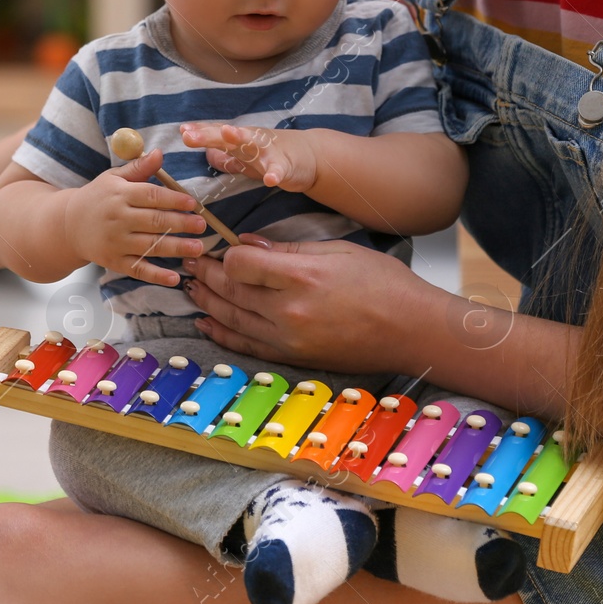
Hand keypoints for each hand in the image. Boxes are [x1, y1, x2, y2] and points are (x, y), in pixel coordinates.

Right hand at [63, 147, 208, 287]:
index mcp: (119, 195)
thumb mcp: (113, 178)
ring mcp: (115, 242)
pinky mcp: (114, 262)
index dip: (173, 199)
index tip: (193, 203)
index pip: (151, 196)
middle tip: (202, 225)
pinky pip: (138, 269)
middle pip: (154, 221)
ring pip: (150, 246)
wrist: (67, 225)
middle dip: (180, 224)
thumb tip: (160, 152)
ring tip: (198, 248)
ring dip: (176, 248)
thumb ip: (139, 167)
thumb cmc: (98, 198)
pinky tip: (174, 279)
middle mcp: (117, 219)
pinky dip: (156, 276)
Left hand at [180, 123, 317, 191]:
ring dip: (241, 138)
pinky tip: (270, 179)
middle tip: (190, 135)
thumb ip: (224, 154)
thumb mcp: (244, 155)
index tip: (182, 130)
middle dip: (209, 134)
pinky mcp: (287, 165)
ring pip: (253, 144)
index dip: (200, 132)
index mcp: (240, 140)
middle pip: (228, 136)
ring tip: (228, 134)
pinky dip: (275, 173)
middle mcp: (252, 141)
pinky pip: (280, 170)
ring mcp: (269, 151)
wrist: (310, 155)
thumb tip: (202, 151)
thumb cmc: (272, 154)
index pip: (217, 134)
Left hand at [182, 235, 431, 373]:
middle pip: (231, 291)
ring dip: (206, 301)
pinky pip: (246, 345)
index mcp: (302, 277)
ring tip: (191, 287)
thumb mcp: (338, 251)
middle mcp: (289, 311)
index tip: (221, 245)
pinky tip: (205, 321)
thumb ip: (289, 249)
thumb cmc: (384, 285)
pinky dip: (222, 333)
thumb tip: (250, 245)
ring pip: (232, 318)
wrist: (411, 331)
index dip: (226, 253)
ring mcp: (288, 340)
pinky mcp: (292, 358)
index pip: (240, 264)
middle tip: (192, 261)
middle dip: (207, 274)